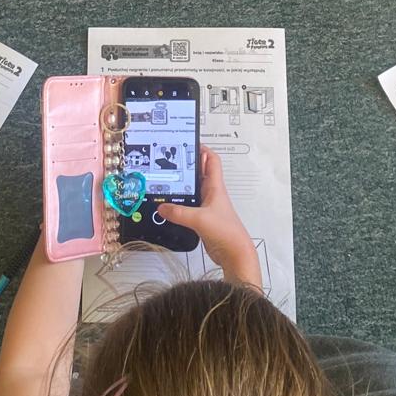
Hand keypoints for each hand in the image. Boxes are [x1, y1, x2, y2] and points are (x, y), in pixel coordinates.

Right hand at [160, 147, 260, 286]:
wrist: (234, 253)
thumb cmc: (226, 232)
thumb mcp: (200, 219)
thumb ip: (179, 213)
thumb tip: (161, 207)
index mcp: (215, 187)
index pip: (211, 161)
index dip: (202, 149)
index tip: (187, 142)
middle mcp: (211, 194)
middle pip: (199, 174)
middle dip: (185, 167)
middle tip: (167, 161)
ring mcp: (206, 207)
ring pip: (192, 191)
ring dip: (180, 187)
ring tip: (162, 182)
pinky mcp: (201, 219)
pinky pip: (188, 207)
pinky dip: (178, 205)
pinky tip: (167, 207)